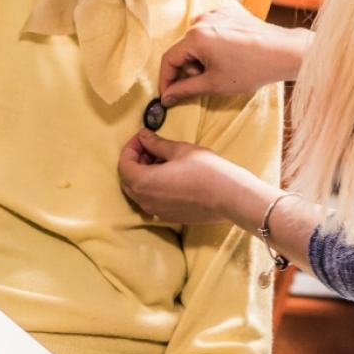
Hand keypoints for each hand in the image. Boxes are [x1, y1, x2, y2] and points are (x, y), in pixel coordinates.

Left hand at [117, 129, 258, 223]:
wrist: (230, 197)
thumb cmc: (205, 170)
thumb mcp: (178, 150)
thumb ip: (156, 143)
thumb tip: (143, 136)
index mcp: (143, 183)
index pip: (124, 164)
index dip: (131, 147)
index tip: (143, 136)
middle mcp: (145, 201)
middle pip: (128, 179)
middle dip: (136, 160)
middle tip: (151, 146)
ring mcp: (157, 212)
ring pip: (140, 191)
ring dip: (145, 173)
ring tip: (163, 158)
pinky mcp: (169, 216)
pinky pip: (152, 200)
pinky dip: (154, 185)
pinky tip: (171, 174)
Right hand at [158, 7, 311, 104]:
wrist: (285, 52)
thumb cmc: (252, 69)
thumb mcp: (214, 84)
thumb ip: (185, 91)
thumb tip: (166, 98)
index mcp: (195, 37)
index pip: (169, 59)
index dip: (166, 80)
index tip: (168, 95)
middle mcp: (201, 20)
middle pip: (182, 50)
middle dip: (189, 69)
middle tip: (205, 82)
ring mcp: (215, 13)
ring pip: (195, 41)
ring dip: (200, 58)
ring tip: (221, 69)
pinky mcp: (227, 12)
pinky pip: (209, 31)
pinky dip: (212, 45)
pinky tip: (229, 56)